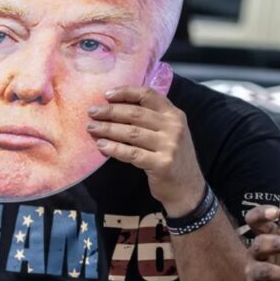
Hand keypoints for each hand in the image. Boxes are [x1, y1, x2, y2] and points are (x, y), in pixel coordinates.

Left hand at [87, 86, 204, 215]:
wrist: (187, 188)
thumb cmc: (172, 157)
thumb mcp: (170, 133)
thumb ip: (151, 119)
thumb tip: (115, 108)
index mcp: (174, 114)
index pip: (148, 95)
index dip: (126, 92)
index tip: (106, 95)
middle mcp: (174, 127)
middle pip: (136, 113)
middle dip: (110, 111)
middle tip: (92, 112)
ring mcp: (169, 145)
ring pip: (132, 133)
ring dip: (108, 129)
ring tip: (92, 128)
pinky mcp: (162, 163)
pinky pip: (132, 153)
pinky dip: (115, 148)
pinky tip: (102, 146)